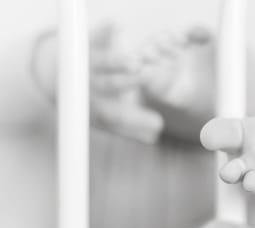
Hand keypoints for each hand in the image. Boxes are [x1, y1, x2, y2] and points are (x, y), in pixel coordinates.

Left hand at [90, 23, 162, 142]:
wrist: (57, 78)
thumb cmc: (93, 102)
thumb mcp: (110, 118)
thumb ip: (132, 128)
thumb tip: (153, 137)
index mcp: (98, 108)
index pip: (117, 117)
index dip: (137, 123)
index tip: (158, 123)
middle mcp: (91, 87)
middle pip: (109, 85)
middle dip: (127, 82)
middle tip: (146, 76)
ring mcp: (88, 64)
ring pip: (101, 62)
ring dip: (117, 61)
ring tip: (134, 62)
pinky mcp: (87, 44)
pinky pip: (94, 36)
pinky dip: (104, 30)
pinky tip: (116, 25)